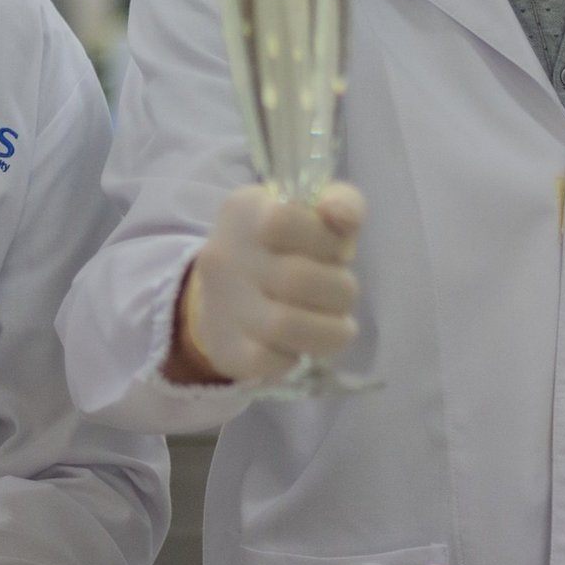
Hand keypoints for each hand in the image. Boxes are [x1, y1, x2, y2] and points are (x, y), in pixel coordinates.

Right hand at [172, 182, 364, 385]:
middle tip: (341, 293)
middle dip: (339, 291)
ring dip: (328, 329)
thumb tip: (341, 216)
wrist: (224, 291)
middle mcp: (226, 256)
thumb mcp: (312, 212)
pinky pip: (271, 362)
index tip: (334, 249)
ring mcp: (224, 306)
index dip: (326, 240)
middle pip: (296, 279)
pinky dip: (297, 355)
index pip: (285, 220)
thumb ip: (341, 203)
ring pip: (285, 326)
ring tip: (334, 324)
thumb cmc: (285, 245)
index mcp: (246, 212)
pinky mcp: (228, 349)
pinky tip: (301, 344)